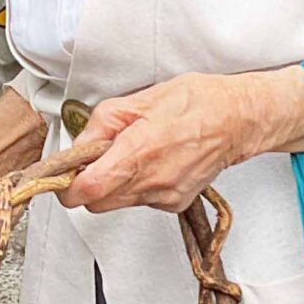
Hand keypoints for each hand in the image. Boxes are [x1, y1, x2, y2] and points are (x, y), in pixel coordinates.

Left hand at [63, 67, 303, 213]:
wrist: (239, 119)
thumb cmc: (196, 102)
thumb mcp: (138, 100)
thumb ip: (101, 125)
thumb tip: (79, 145)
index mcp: (138, 152)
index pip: (86, 190)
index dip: (66, 185)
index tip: (64, 173)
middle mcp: (151, 181)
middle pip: (96, 203)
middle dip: (87, 185)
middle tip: (94, 159)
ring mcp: (165, 196)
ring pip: (118, 203)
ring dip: (113, 184)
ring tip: (130, 153)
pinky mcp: (176, 203)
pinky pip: (140, 201)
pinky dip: (137, 186)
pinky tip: (152, 162)